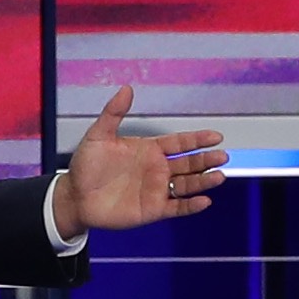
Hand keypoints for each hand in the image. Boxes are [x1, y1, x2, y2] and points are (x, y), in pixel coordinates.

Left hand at [58, 85, 228, 236]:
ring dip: (204, 181)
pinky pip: (177, 207)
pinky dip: (191, 205)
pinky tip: (204, 201)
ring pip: (188, 185)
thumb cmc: (86, 166)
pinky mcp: (153, 209)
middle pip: (189, 163)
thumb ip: (113, 113)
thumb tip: (126, 89)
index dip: (198, 140)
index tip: (215, 136)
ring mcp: (157, 189)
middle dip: (206, 160)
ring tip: (219, 176)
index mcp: (150, 150)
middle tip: (222, 156)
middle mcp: (158, 169)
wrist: (75, 196)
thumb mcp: (98, 135)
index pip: (180, 143)